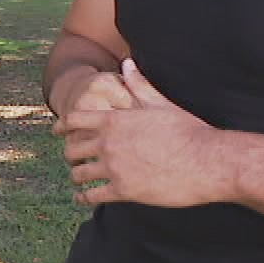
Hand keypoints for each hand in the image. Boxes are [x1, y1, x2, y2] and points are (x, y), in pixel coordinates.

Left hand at [53, 59, 228, 207]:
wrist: (207, 161)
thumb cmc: (187, 130)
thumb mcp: (160, 104)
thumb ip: (138, 85)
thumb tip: (127, 63)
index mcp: (114, 120)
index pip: (74, 120)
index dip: (61, 126)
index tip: (55, 132)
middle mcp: (108, 143)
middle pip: (71, 149)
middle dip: (69, 154)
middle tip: (71, 159)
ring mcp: (114, 168)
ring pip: (79, 174)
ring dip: (76, 177)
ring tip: (78, 180)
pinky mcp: (124, 191)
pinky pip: (92, 196)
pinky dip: (83, 198)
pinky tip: (83, 199)